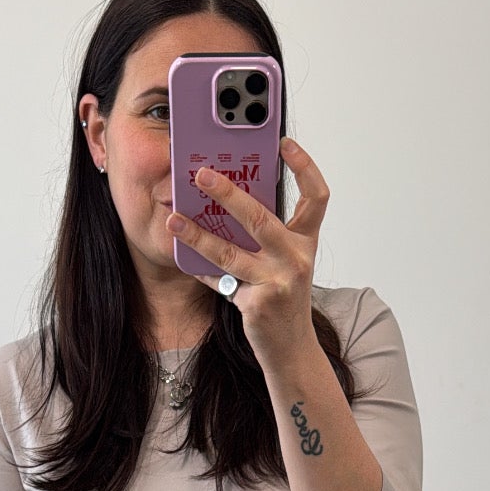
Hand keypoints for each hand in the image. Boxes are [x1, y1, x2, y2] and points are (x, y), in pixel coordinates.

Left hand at [165, 135, 328, 364]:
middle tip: (200, 174)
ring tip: (173, 219)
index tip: (284, 143)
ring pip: (230, 252)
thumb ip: (266, 232)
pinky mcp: (259, 303)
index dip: (304, 167)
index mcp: (305, 240)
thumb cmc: (283, 296)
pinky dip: (200, 270)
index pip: (316, 197)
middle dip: (227, 193)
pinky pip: (220, 280)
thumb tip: (229, 197)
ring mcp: (279, 281)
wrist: (291, 347)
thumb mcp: (283, 260)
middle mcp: (297, 257)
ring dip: (197, 234)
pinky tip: (183, 258)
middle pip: (259, 217)